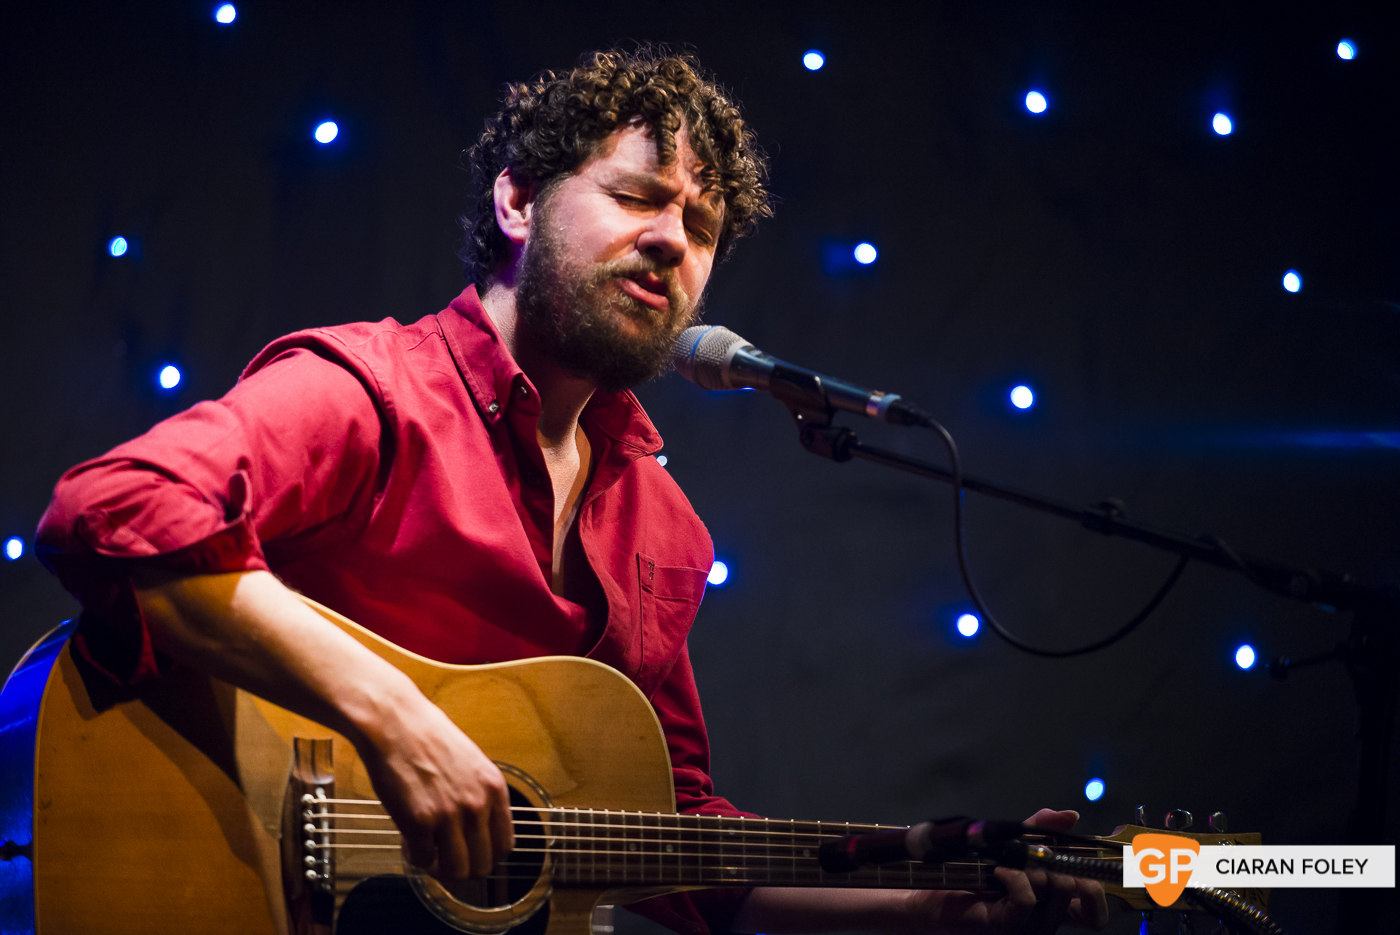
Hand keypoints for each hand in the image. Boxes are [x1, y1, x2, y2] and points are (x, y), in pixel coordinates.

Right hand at [356, 691, 515, 881]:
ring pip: (456, 871)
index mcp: (494, 788)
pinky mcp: (418, 823)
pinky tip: (411, 840)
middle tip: (448, 857)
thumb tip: (481, 829)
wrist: (395, 722)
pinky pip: (423, 861)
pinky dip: (416, 857)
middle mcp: (477, 804)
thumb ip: (480, 794)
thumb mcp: (472, 762)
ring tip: (430, 852)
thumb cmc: (428, 737)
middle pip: (483, 864)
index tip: (472, 852)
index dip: (487, 854)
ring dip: (442, 869)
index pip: (505, 845)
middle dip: (464, 866)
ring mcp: (449, 815)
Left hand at [906, 809, 1108, 933]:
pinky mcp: (1005, 927)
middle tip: (1041, 857)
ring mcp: (1026, 928)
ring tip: (1007, 862)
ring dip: (1033, 868)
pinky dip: (1016, 877)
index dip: (1101, 893)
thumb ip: (1039, 832)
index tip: (1092, 864)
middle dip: (1064, 866)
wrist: (926, 891)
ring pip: (1053, 892)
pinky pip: (1026, 899)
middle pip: (1079, 894)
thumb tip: (1070, 815)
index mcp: (1050, 907)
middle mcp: (1044, 922)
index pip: (1094, 913)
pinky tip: (998, 871)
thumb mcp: (1008, 846)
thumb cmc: (967, 872)